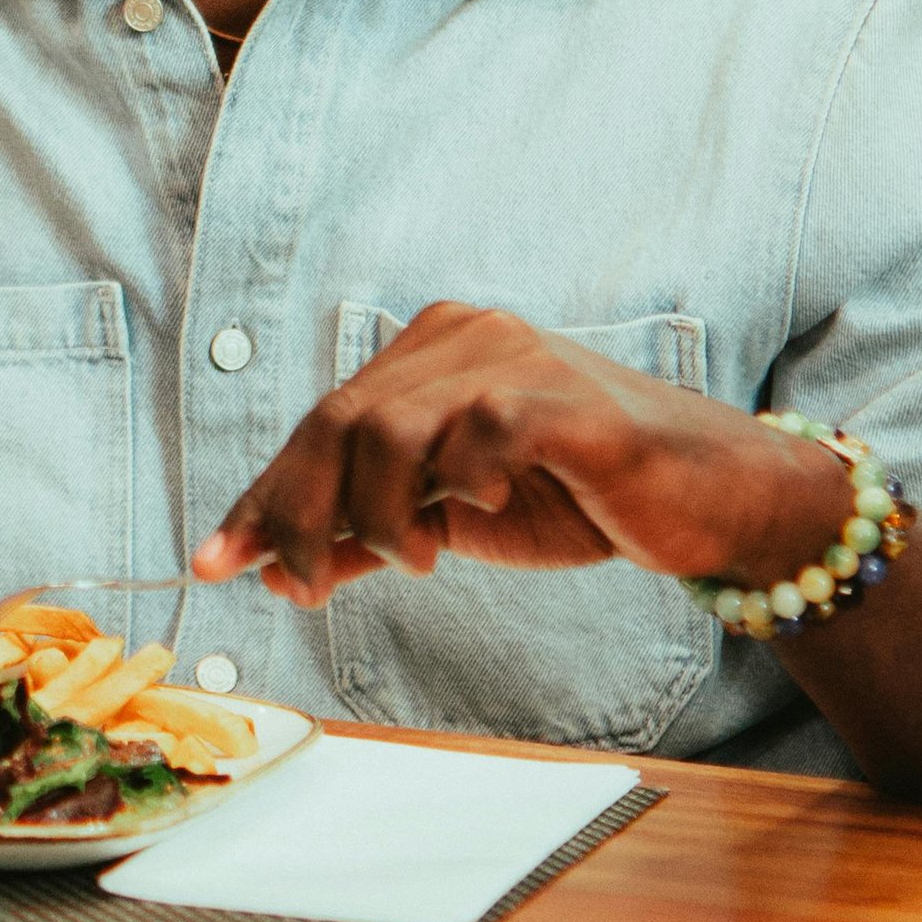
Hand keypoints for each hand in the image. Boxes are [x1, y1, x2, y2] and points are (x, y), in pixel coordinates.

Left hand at [193, 303, 846, 605]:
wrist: (704, 500)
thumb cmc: (576, 496)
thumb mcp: (453, 519)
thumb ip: (370, 529)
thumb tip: (276, 567)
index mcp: (429, 350)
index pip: (321, 421)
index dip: (264, 494)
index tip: (217, 561)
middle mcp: (462, 336)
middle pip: (337, 421)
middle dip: (296, 513)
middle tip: (297, 585)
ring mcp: (512, 359)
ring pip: (388, 428)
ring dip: (377, 515)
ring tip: (413, 562)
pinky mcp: (563, 399)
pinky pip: (478, 431)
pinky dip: (456, 484)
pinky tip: (469, 516)